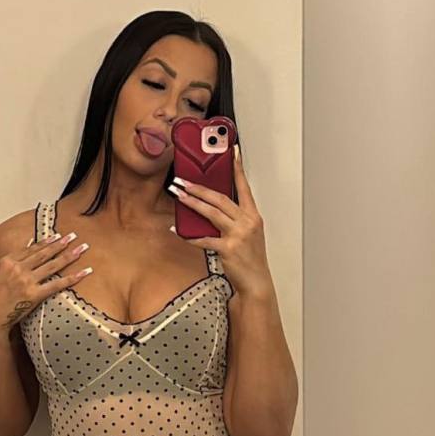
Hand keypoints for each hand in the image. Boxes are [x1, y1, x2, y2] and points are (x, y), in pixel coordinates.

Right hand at [0, 230, 91, 339]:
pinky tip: (84, 272)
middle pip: (44, 253)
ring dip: (70, 255)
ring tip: (82, 248)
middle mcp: (18, 268)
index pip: (31, 248)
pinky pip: (57, 284)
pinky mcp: (34, 295)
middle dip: (61, 243)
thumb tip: (28, 245)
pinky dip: (72, 278)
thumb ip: (12, 261)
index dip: (47, 242)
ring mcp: (27, 281)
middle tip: (74, 236)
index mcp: (7, 261)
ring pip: (53, 265)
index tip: (58, 236)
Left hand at [169, 145, 273, 299]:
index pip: (244, 187)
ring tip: (179, 195)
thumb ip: (233, 220)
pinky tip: (178, 230)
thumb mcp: (248, 234)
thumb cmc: (251, 259)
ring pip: (212, 213)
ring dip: (193, 203)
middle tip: (183, 181)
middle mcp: (247, 223)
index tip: (232, 153)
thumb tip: (211, 207)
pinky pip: (204, 239)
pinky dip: (189, 235)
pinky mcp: (228, 249)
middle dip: (200, 188)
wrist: (256, 282)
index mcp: (253, 216)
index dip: (237, 169)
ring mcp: (238, 236)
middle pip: (221, 199)